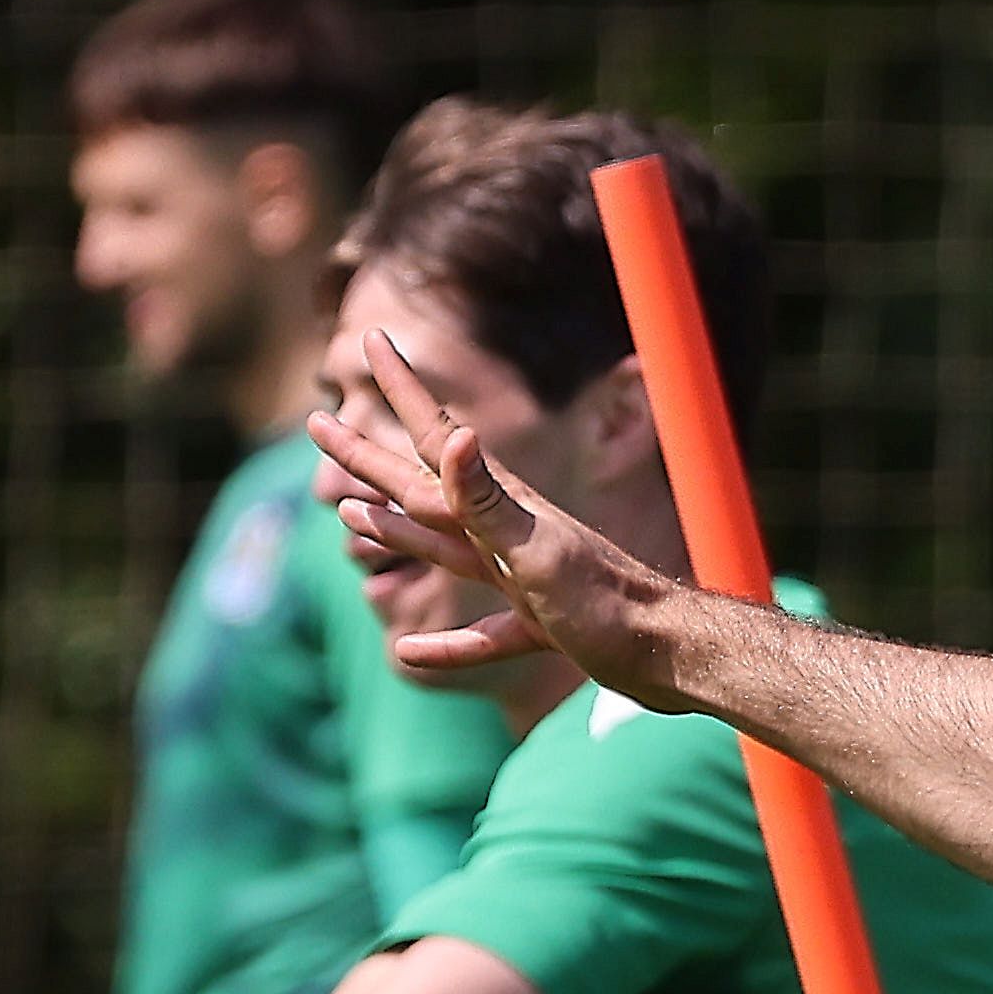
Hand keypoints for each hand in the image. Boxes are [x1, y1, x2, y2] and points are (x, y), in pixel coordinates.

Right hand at [317, 352, 684, 699]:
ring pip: (443, 547)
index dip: (402, 388)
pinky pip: (484, 633)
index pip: (435, 435)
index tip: (372, 337)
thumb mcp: (535, 549)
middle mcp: (505, 532)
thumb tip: (453, 434)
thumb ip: (486, 497)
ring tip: (351, 510)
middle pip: (419, 486)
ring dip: (395, 529)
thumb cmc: (606, 603)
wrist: (673, 657)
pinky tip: (410, 650)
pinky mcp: (544, 625)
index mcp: (498, 507)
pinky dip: (448, 644)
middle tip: (319, 421)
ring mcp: (523, 577)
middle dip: (368, 455)